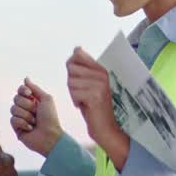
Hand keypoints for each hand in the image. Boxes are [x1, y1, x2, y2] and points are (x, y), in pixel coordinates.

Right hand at [10, 78, 61, 156]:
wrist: (50, 136)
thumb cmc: (50, 118)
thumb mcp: (46, 99)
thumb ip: (35, 88)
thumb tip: (25, 78)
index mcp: (32, 100)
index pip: (20, 90)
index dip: (23, 90)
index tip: (29, 93)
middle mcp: (25, 108)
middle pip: (16, 98)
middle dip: (27, 105)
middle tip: (36, 112)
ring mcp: (20, 117)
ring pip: (13, 109)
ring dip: (26, 115)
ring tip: (34, 122)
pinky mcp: (16, 127)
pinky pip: (13, 119)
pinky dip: (23, 123)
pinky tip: (30, 128)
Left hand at [66, 48, 128, 163]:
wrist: (105, 127)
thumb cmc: (93, 106)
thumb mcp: (88, 83)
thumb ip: (81, 67)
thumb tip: (77, 48)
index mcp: (101, 69)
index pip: (77, 55)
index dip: (71, 68)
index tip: (79, 80)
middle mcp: (102, 74)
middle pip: (71, 69)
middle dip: (71, 83)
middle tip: (82, 93)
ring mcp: (100, 85)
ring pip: (71, 82)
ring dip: (73, 94)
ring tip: (84, 100)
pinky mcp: (95, 96)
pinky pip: (74, 93)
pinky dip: (75, 101)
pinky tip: (84, 106)